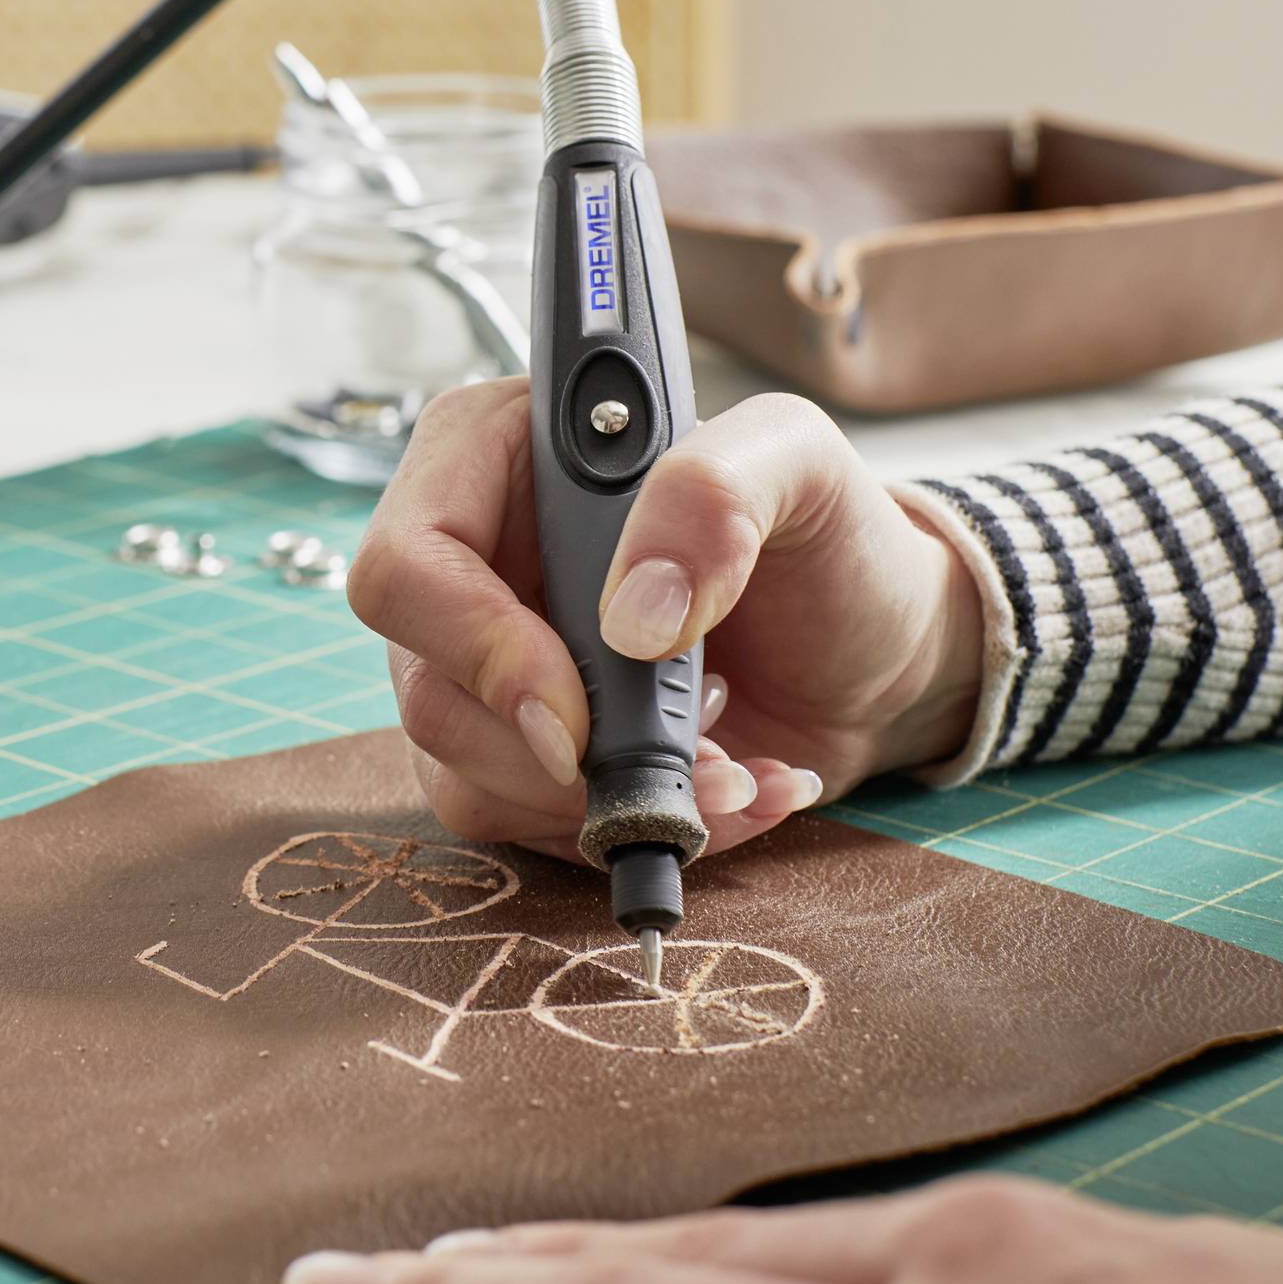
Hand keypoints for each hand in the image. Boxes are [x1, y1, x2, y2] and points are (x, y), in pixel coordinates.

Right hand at [345, 381, 983, 860]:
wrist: (876, 649)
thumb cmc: (829, 536)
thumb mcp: (801, 465)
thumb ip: (716, 495)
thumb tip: (629, 617)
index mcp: (499, 456)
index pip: (405, 562)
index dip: (474, 648)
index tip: (576, 708)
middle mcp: (474, 562)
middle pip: (427, 692)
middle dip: (562, 753)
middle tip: (686, 746)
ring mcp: (491, 664)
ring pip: (466, 775)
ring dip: (610, 799)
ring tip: (727, 763)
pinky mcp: (529, 750)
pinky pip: (528, 824)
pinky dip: (634, 828)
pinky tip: (723, 785)